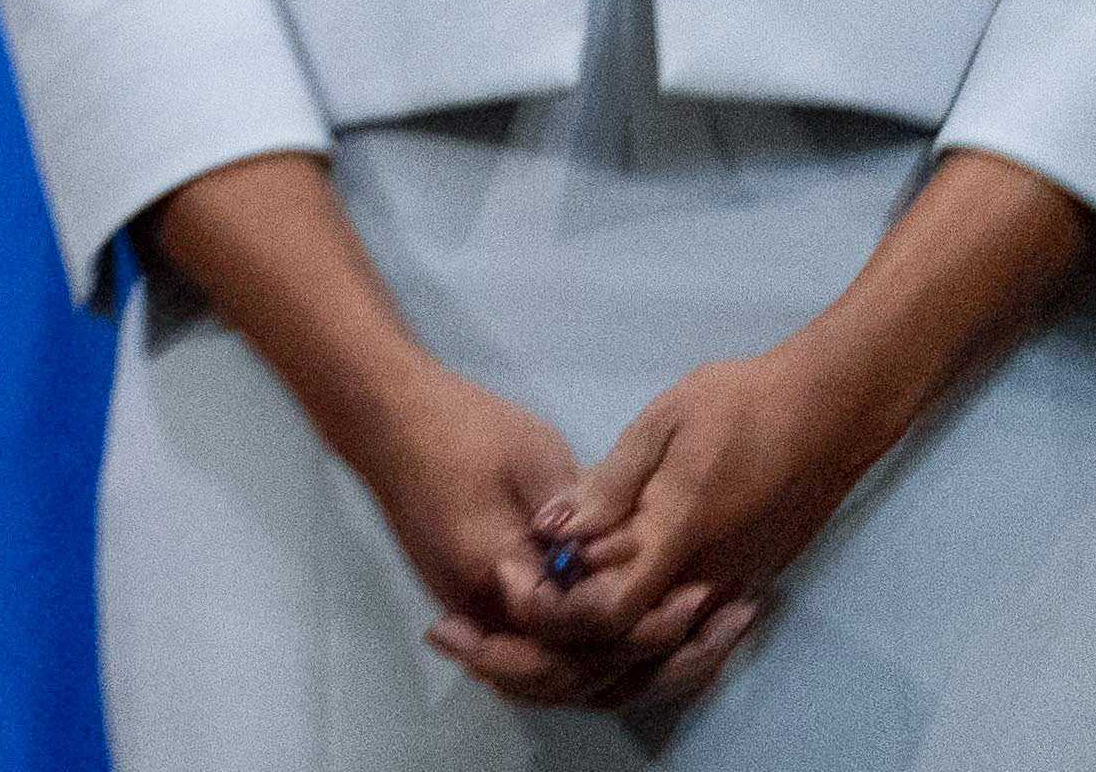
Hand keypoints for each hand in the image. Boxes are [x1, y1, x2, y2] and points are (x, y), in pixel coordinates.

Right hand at [361, 362, 764, 712]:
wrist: (387, 416)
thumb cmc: (459, 427)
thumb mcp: (533, 460)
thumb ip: (583, 521)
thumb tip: (634, 564)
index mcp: (495, 578)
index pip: (580, 633)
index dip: (643, 622)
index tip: (696, 596)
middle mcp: (483, 614)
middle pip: (574, 674)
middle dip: (646, 656)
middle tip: (709, 622)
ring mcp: (478, 617)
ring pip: (558, 679)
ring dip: (624, 669)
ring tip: (689, 643)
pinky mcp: (482, 609)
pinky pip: (544, 658)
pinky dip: (592, 660)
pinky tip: (642, 644)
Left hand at [521, 344, 890, 697]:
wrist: (828, 412)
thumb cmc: (740, 404)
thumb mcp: (664, 424)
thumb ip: (611, 484)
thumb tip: (555, 529)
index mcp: (682, 535)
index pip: (611, 608)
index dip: (558, 604)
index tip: (521, 574)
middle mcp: (712, 578)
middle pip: (633, 639)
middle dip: (572, 626)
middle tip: (528, 589)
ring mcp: (739, 588)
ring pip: (667, 646)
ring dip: (611, 632)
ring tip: (565, 596)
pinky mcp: (755, 585)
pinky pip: (699, 634)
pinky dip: (654, 632)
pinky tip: (622, 602)